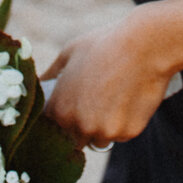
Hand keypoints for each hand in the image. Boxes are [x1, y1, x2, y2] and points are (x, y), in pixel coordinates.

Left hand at [43, 12, 176, 147]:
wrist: (145, 44)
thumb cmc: (105, 44)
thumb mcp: (70, 53)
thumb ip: (50, 74)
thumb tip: (37, 85)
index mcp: (60, 109)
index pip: (53, 129)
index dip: (63, 116)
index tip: (74, 103)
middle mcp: (79, 126)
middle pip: (75, 139)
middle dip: (82, 125)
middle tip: (96, 99)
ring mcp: (104, 131)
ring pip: (99, 138)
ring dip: (104, 126)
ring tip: (115, 95)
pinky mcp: (128, 132)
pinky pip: (121, 134)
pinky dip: (124, 122)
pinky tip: (130, 97)